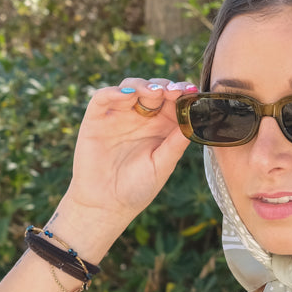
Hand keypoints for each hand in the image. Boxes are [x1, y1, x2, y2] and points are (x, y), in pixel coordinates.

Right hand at [56, 76, 199, 241]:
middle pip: (154, 89)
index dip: (182, 92)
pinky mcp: (96, 118)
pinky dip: (114, 92)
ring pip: (131, 87)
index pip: (173, 101)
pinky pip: (103, 97)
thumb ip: (176, 143)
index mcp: (161, 126)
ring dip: (143, 85)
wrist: (106, 206)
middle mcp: (141, 117)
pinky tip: (127, 95)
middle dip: (165, 86)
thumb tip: (195, 119)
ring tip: (154, 92)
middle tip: (174, 91)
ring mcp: (118, 115)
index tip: (192, 91)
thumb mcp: (162, 164)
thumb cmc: (137, 188)